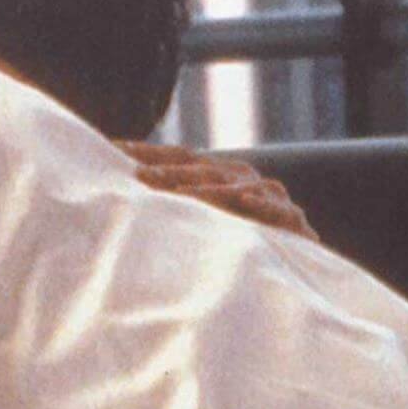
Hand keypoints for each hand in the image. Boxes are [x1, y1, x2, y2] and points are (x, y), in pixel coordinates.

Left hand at [115, 141, 319, 242]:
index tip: (112, 148)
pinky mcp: (290, 216)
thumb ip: (171, 205)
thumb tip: (121, 196)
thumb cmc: (240, 239)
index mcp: (216, 171)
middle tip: (138, 175)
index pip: (177, 156)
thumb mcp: (201, 219)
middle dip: (168, 170)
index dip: (146, 151)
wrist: (295, 260)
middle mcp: (240, 175)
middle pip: (198, 168)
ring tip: (181, 193)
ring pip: (232, 186)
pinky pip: (274, 207)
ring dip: (206, 189)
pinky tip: (247, 198)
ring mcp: (266, 193)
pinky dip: (260, 202)